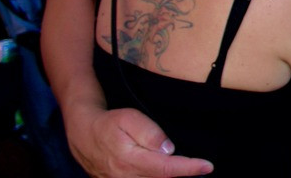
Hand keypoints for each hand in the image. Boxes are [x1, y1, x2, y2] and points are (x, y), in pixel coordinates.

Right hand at [67, 104, 212, 176]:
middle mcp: (125, 177)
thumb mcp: (129, 118)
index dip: (188, 169)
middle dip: (184, 175)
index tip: (207, 166)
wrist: (83, 134)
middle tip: (202, 167)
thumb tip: (169, 149)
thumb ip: (150, 133)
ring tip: (190, 170)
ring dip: (171, 177)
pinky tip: (168, 173)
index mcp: (130, 160)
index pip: (165, 169)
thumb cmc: (109, 123)